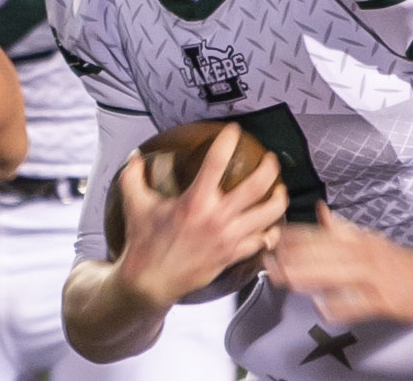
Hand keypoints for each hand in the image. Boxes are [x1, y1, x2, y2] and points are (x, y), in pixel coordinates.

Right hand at [114, 123, 287, 308]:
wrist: (151, 281)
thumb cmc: (144, 242)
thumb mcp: (135, 203)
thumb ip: (133, 176)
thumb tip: (135, 156)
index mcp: (195, 201)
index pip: (217, 162)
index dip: (228, 140)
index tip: (234, 130)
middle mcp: (217, 218)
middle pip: (257, 186)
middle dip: (269, 167)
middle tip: (269, 159)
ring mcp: (229, 238)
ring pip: (268, 214)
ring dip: (278, 198)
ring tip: (279, 189)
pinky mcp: (233, 255)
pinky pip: (263, 241)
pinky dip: (271, 231)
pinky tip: (270, 224)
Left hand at [259, 201, 412, 325]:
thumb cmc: (396, 261)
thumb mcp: (369, 239)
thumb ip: (341, 228)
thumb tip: (320, 210)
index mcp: (357, 239)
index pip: (320, 234)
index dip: (294, 237)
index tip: (272, 238)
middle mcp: (363, 254)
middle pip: (323, 253)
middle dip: (294, 258)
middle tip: (269, 262)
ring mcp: (373, 277)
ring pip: (337, 275)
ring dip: (311, 277)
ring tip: (287, 278)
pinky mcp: (384, 300)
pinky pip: (358, 304)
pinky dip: (341, 306)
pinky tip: (323, 308)